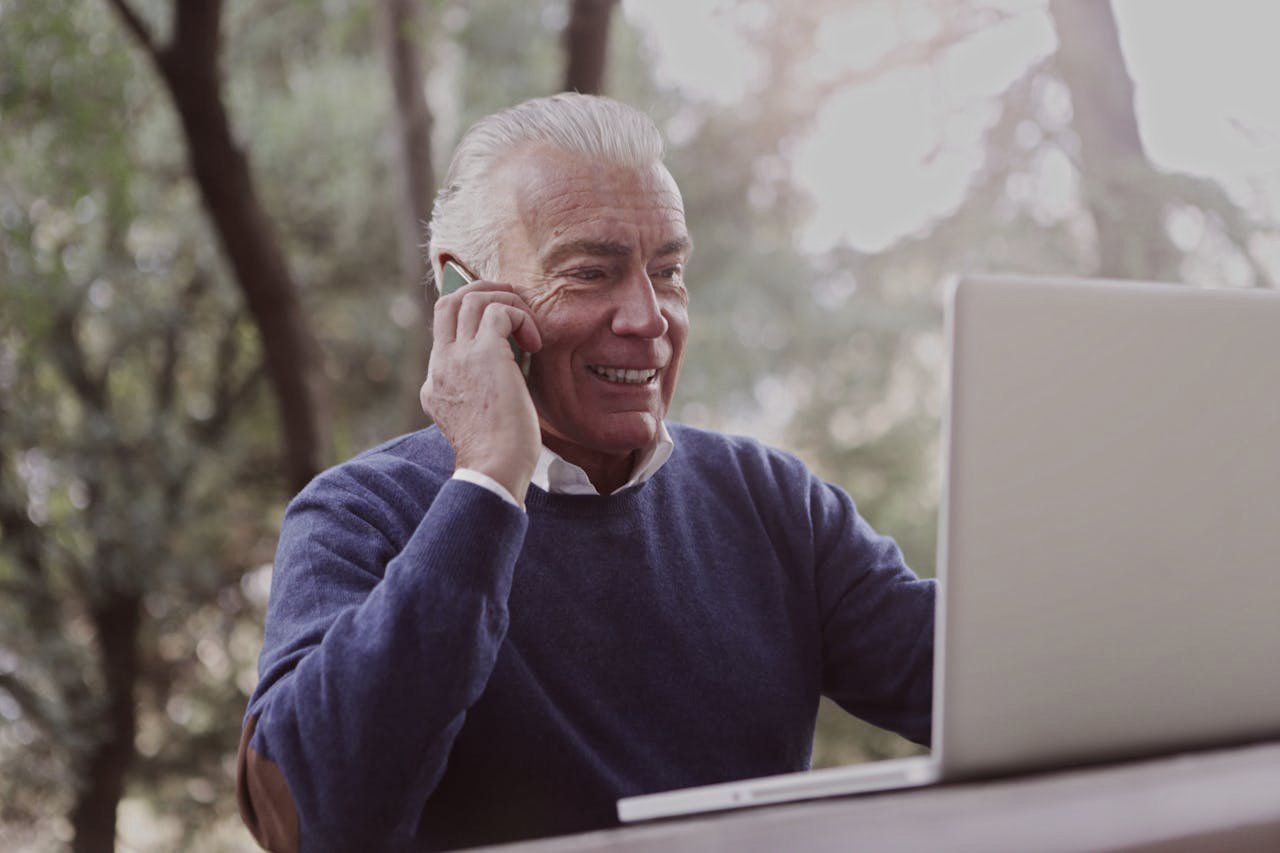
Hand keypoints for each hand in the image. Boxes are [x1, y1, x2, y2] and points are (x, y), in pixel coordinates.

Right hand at [421, 280, 542, 503]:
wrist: (495, 468)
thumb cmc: (499, 453)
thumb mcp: (480, 417)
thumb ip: (484, 390)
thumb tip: (510, 367)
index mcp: (436, 382)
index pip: (444, 330)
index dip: (472, 319)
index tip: (503, 325)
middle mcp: (441, 365)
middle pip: (448, 302)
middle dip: (481, 291)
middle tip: (512, 302)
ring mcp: (458, 357)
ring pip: (471, 298)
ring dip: (506, 300)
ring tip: (529, 322)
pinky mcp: (484, 354)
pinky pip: (499, 311)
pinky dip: (521, 317)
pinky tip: (536, 344)